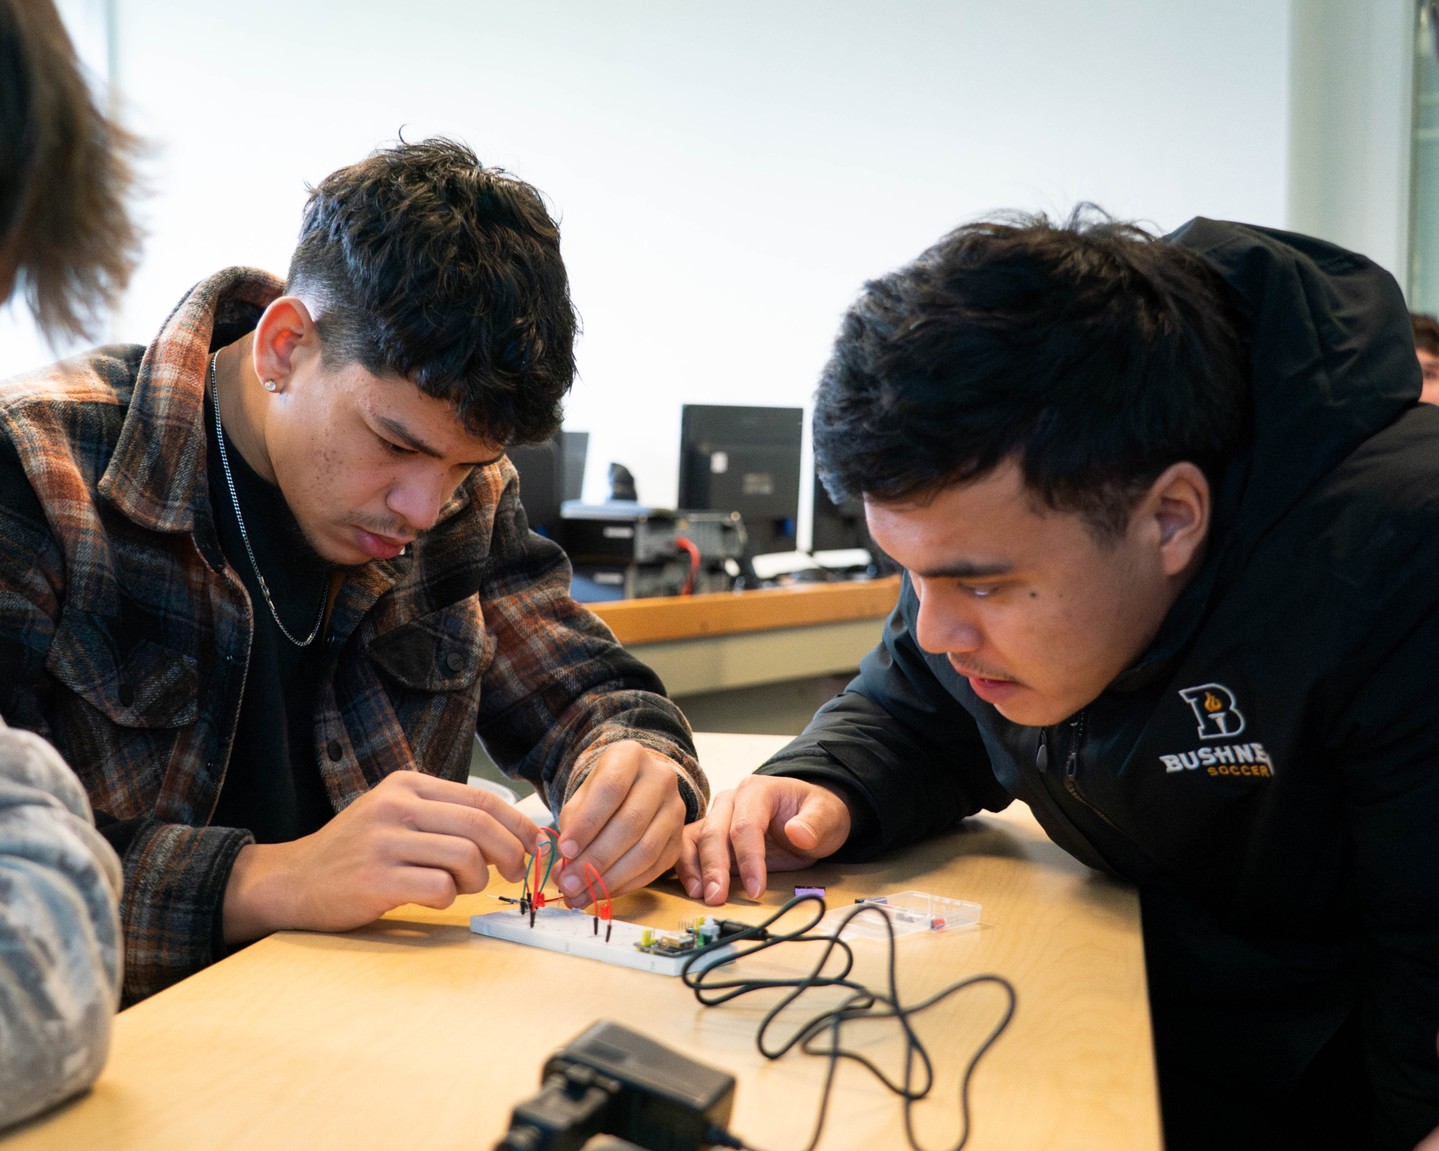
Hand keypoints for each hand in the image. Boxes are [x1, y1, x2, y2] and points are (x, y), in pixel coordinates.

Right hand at [223, 770, 540, 942]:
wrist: (292, 880)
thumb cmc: (355, 851)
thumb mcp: (395, 815)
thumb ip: (443, 816)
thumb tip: (512, 831)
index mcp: (407, 785)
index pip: (482, 799)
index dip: (518, 824)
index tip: (535, 845)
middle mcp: (397, 806)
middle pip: (480, 826)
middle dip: (511, 853)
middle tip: (515, 873)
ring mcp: (385, 842)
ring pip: (466, 857)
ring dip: (479, 879)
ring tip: (464, 887)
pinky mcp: (376, 879)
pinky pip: (439, 887)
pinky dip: (449, 897)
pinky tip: (434, 897)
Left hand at [552, 740, 687, 907]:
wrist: (634, 790)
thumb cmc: (602, 794)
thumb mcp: (582, 797)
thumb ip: (572, 826)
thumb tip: (566, 869)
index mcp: (631, 757)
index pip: (611, 789)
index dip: (587, 823)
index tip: (564, 849)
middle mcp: (661, 778)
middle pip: (630, 823)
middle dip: (595, 859)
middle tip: (568, 883)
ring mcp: (675, 809)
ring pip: (645, 850)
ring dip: (609, 879)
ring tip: (580, 894)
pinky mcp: (680, 838)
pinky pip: (655, 868)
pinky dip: (625, 885)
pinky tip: (602, 892)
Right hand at [675, 775, 851, 905]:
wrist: (808, 816)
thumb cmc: (816, 813)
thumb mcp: (828, 815)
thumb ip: (815, 823)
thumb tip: (798, 833)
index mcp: (757, 790)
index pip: (746, 825)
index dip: (749, 858)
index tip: (756, 888)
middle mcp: (731, 800)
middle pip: (715, 832)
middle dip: (715, 867)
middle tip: (717, 898)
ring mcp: (717, 817)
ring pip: (695, 838)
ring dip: (694, 868)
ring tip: (700, 895)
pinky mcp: (710, 835)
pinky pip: (688, 847)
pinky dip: (686, 867)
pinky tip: (691, 888)